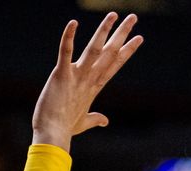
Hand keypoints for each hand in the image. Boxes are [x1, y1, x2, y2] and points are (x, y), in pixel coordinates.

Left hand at [32, 13, 142, 150]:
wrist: (52, 136)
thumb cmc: (64, 130)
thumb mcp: (82, 122)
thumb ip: (94, 119)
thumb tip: (105, 121)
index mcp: (94, 87)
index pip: (114, 65)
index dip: (126, 51)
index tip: (138, 38)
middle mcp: (89, 79)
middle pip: (109, 53)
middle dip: (121, 34)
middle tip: (133, 17)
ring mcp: (76, 76)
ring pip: (94, 49)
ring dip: (103, 30)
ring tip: (113, 15)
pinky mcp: (61, 75)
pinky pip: (65, 52)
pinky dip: (68, 37)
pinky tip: (73, 23)